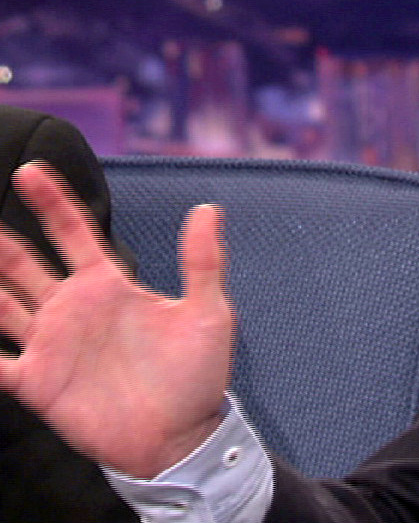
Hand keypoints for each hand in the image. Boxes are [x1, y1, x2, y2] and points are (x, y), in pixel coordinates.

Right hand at [0, 162, 233, 478]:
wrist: (181, 436)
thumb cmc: (196, 375)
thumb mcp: (207, 313)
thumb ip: (203, 262)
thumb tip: (209, 209)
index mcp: (108, 284)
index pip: (73, 232)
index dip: (52, 200)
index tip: (31, 168)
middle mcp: (72, 308)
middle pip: (22, 263)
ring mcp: (50, 344)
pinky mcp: (36, 383)